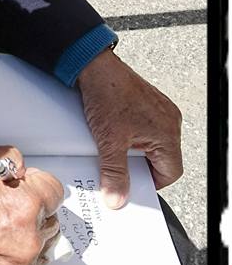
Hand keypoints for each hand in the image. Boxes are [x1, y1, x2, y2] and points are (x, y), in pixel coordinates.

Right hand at [0, 146, 63, 264]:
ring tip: (0, 230)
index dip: (38, 186)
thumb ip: (13, 160)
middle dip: (34, 212)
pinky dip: (15, 261)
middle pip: (50, 220)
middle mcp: (30, 236)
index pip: (55, 191)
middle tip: (7, 209)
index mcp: (27, 203)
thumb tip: (24, 170)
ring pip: (41, 246)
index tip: (26, 188)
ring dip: (28, 238)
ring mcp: (22, 263)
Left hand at [77, 48, 182, 208]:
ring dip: (134, 152)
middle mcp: (169, 121)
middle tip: (120, 171)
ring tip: (115, 150)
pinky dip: (132, 138)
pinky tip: (114, 136)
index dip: (150, 185)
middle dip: (139, 168)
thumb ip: (114, 174)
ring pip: (152, 145)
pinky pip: (146, 130)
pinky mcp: (149, 104)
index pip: (170, 174)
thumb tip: (117, 198)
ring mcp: (160, 111)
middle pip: (162, 160)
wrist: (95, 66)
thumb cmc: (107, 94)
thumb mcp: (109, 142)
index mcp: (167, 133)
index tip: (132, 187)